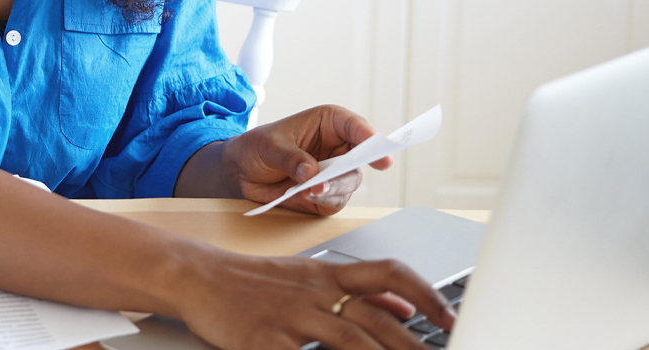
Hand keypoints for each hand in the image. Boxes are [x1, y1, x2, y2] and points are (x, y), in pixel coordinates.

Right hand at [167, 253, 455, 349]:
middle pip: (376, 320)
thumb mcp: (311, 277)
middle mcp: (316, 292)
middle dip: (413, 346)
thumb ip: (359, 292)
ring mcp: (290, 317)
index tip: (449, 318)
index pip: (390, 274)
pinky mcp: (264, 341)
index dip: (426, 294)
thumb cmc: (255, 282)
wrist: (198, 277)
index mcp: (330, 274)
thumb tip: (406, 309)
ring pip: (349, 341)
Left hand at [223, 105, 392, 214]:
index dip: (368, 135)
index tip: (376, 145)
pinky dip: (323, 201)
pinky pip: (334, 201)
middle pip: (359, 159)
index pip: (355, 127)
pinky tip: (306, 196)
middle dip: (349, 169)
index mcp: (330, 124)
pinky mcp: (326, 195)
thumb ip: (291, 158)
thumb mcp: (270, 146)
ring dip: (332, 189)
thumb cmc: (259, 147)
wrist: (243, 172)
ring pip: (349, 183)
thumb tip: (311, 173)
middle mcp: (337, 148)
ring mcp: (334, 173)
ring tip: (310, 190)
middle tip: (338, 177)